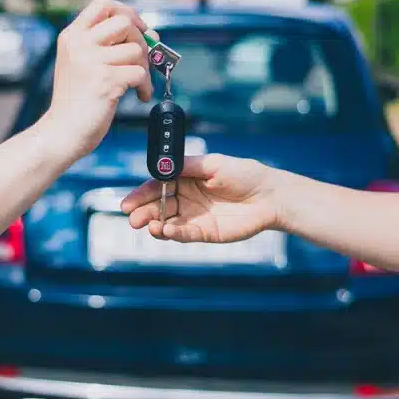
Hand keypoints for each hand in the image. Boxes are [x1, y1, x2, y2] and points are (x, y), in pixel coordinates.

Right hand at [45, 0, 155, 157]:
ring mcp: (91, 62)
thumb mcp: (83, 64)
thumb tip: (152, 35)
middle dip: (141, 40)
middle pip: (125, 21)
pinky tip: (139, 96)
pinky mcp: (105, 81)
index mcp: (72, 36)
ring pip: (137, 49)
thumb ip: (109, 46)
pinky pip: (140, 73)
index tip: (138, 29)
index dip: (127, 12)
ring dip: (145, 68)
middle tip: (141, 61)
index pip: (103, 4)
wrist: (62, 131)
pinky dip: (145, 86)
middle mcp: (79, 44)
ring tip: (137, 84)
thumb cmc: (77, 101)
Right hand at [120, 154, 279, 242]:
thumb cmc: (244, 174)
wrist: (269, 196)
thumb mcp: (214, 164)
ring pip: (167, 222)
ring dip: (155, 225)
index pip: (157, 186)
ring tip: (149, 226)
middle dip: (143, 213)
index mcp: (185, 178)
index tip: (128, 202)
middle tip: (133, 219)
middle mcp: (186, 198)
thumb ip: (187, 165)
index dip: (141, 194)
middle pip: (157, 206)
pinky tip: (165, 230)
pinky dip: (173, 233)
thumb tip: (164, 165)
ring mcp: (194, 216)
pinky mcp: (204, 232)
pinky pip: (184, 234)